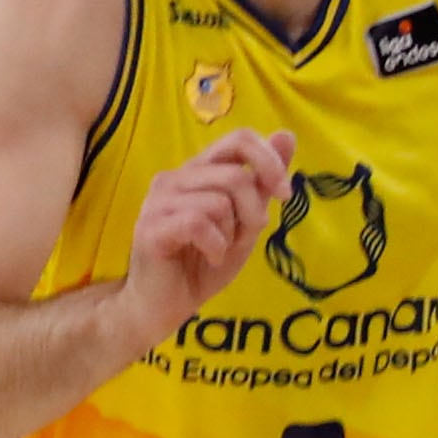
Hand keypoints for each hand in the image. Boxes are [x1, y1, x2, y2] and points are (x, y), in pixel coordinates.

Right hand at [117, 128, 293, 340]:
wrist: (166, 303)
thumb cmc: (203, 261)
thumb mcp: (246, 221)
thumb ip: (262, 181)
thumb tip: (286, 135)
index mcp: (199, 171)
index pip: (239, 139)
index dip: (270, 162)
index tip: (284, 194)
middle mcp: (176, 177)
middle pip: (236, 175)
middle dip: (252, 213)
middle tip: (241, 238)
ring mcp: (159, 200)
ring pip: (220, 201)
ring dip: (231, 234)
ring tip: (217, 249)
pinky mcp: (151, 226)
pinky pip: (199, 223)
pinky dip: (215, 246)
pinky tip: (207, 257)